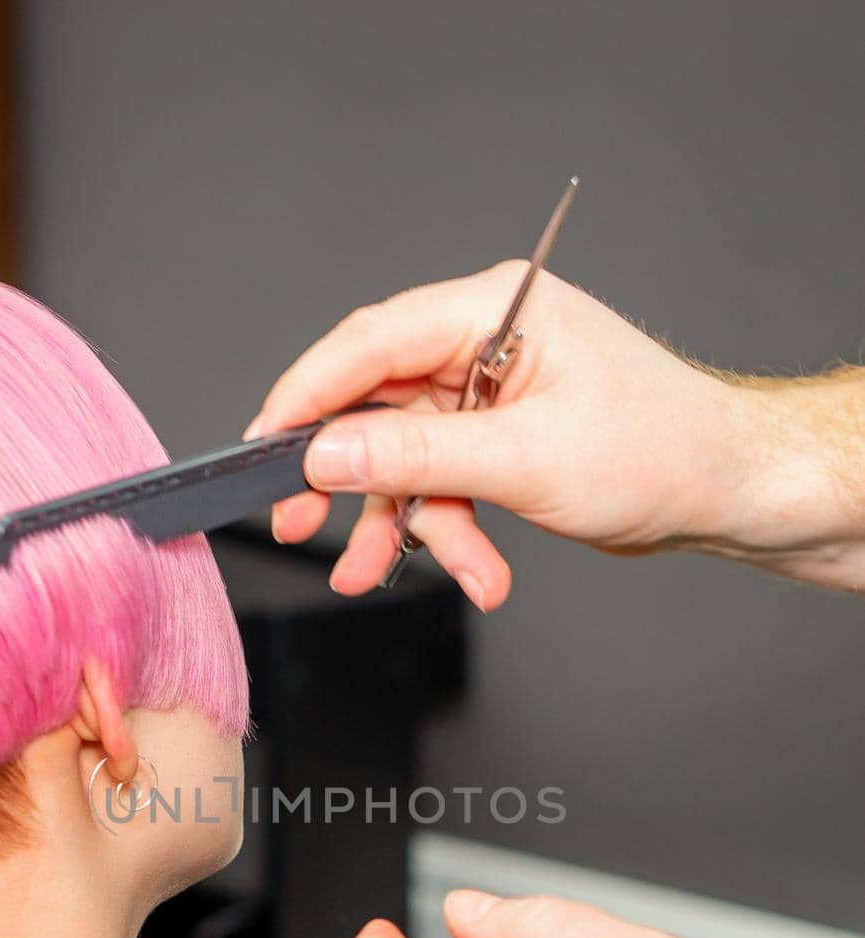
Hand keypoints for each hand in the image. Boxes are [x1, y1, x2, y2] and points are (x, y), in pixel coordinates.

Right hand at [246, 263, 768, 608]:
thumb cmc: (660, 449)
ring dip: (404, 525)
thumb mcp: (525, 459)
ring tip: (382, 573)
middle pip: (376, 406)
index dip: (309, 394)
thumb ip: (416, 457)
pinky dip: (450, 535)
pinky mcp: (496, 442)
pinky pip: (441, 487)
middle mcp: (483, 344)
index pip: (371, 342)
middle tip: (297, 521)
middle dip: (347, 477)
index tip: (265, 444)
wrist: (725, 491)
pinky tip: (478, 574)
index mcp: (494, 310)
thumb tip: (326, 453)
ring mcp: (488, 396)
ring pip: (405, 461)